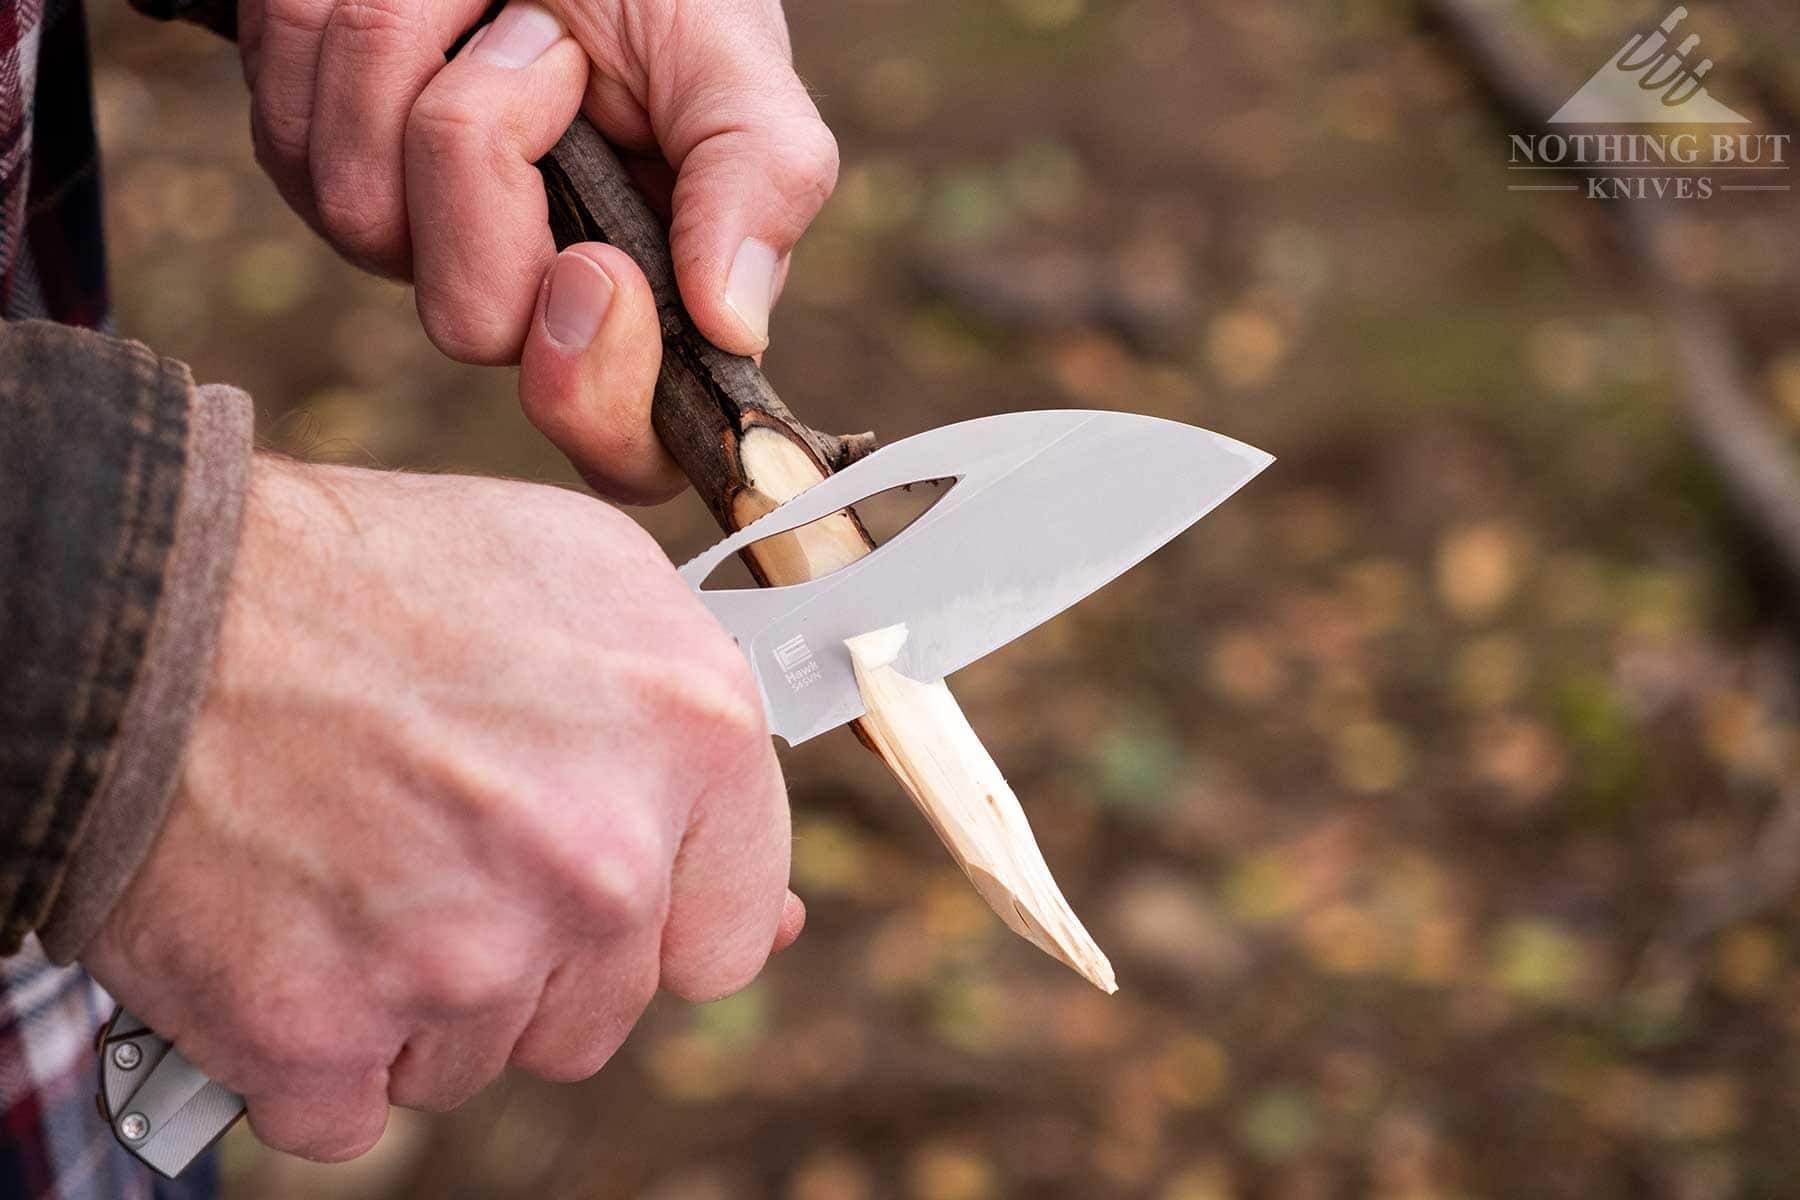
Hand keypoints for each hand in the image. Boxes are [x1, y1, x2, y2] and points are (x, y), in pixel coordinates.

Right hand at [81, 458, 799, 1160]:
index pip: (727, 934)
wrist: (150, 604)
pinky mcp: (324, 1031)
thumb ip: (700, 744)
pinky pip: (354, 1108)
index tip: (591, 879)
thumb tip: (767, 912)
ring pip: (479, 1058)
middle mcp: (600, 860)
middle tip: (439, 842)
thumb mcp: (589, 582)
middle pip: (600, 1009)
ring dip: (423, 996)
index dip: (653, 913)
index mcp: (693, 737)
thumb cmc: (375, 578)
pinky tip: (294, 937)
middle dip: (531, 951)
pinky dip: (318, 1050)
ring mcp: (467, 958)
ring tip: (357, 862)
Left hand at [238, 0, 836, 491]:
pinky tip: (421, 2)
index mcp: (644, 307)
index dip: (597, 399)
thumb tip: (736, 324)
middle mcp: (526, 301)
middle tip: (548, 45)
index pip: (620, 449)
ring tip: (493, 2)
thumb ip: (761, 181)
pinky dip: (347, 34)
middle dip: (494, 148)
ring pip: (362, 217)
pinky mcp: (320, 176)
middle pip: (471, 323)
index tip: (600, 271)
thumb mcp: (736, 64)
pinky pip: (295, 138)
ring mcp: (415, 248)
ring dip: (421, 62)